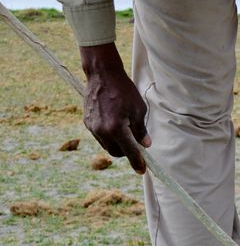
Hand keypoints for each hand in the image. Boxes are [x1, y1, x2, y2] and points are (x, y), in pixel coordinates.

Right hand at [80, 43, 150, 173]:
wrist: (102, 75)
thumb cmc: (124, 91)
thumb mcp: (139, 110)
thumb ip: (141, 130)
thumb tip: (145, 145)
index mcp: (116, 128)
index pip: (129, 152)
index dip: (137, 162)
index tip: (142, 169)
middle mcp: (102, 131)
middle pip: (116, 152)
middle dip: (127, 152)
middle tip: (136, 144)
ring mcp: (92, 127)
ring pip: (107, 145)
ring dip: (118, 144)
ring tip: (126, 129)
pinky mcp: (87, 122)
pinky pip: (100, 136)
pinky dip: (109, 136)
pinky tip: (115, 124)